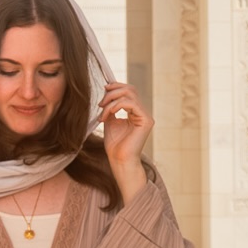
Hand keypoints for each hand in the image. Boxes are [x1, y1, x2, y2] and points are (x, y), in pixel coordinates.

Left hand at [98, 81, 153, 202]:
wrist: (119, 160)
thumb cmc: (115, 144)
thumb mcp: (110, 120)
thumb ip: (110, 107)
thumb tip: (106, 92)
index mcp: (135, 112)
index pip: (128, 91)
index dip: (115, 87)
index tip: (102, 91)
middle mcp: (142, 112)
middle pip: (130, 89)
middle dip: (113, 91)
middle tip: (101, 102)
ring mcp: (145, 116)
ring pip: (129, 94)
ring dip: (112, 99)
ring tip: (102, 110)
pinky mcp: (146, 121)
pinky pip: (131, 103)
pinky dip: (117, 105)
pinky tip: (109, 112)